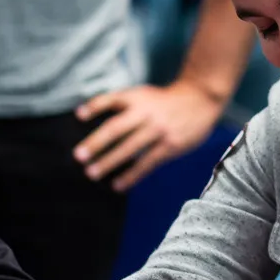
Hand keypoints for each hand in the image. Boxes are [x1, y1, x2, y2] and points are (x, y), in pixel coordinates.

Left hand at [73, 81, 225, 191]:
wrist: (200, 99)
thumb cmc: (165, 101)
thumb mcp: (144, 94)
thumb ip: (121, 103)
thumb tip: (86, 116)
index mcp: (137, 98)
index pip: (112, 100)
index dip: (95, 106)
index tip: (79, 116)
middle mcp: (146, 113)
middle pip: (117, 127)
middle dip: (97, 142)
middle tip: (79, 156)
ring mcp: (158, 130)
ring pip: (130, 148)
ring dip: (110, 161)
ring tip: (92, 174)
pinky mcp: (170, 145)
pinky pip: (147, 163)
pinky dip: (132, 175)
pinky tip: (118, 185)